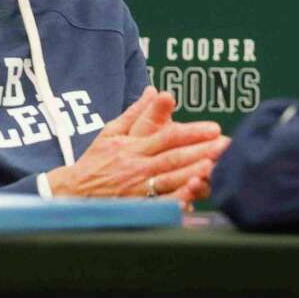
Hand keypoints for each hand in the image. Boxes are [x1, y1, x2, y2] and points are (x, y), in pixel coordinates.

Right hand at [45, 87, 228, 205]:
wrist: (72, 193)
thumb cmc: (95, 162)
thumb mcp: (111, 132)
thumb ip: (136, 113)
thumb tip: (155, 90)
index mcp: (133, 146)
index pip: (167, 136)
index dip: (192, 132)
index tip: (214, 128)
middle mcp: (137, 166)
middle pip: (173, 157)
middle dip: (202, 151)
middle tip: (226, 146)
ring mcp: (137, 189)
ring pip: (170, 180)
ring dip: (193, 174)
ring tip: (215, 168)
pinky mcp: (136, 208)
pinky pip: (159, 205)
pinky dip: (176, 201)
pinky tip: (193, 198)